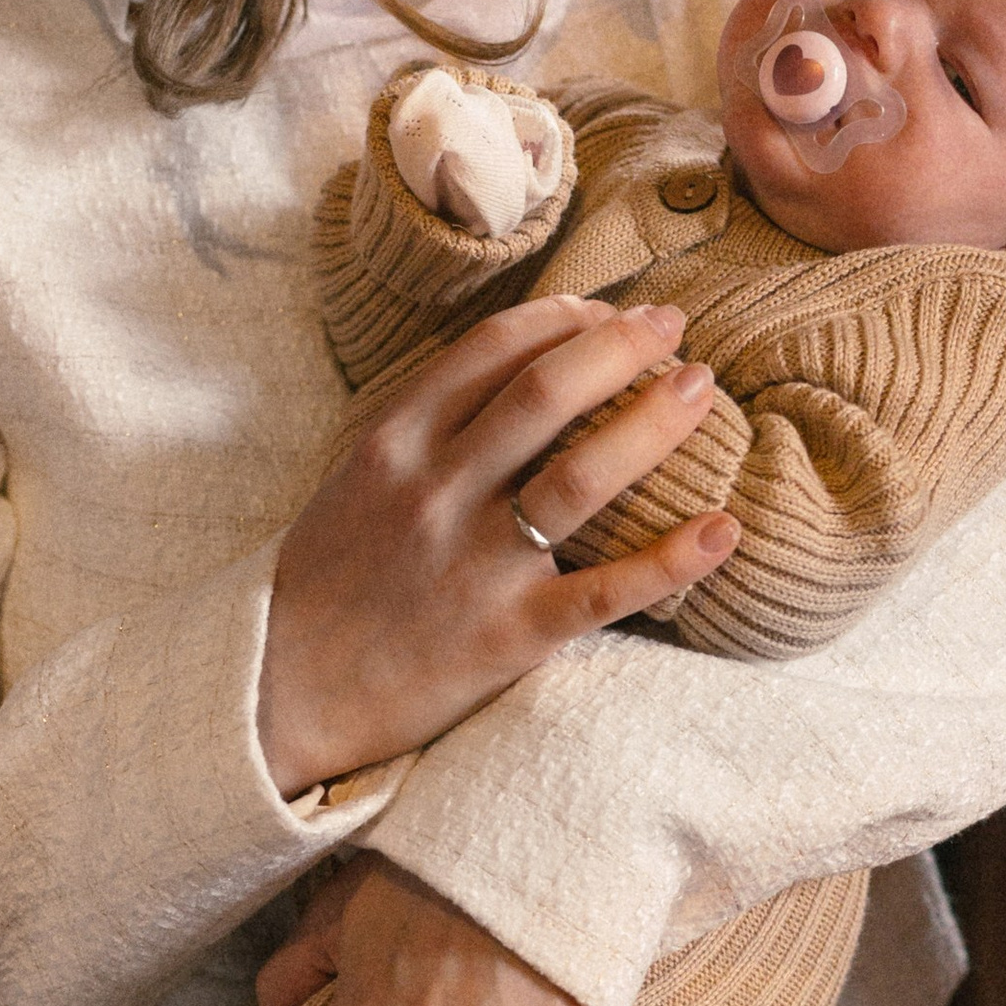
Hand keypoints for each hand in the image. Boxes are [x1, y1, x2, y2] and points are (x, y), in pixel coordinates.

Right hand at [259, 296, 738, 795]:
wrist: (283, 694)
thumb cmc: (329, 581)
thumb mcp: (356, 479)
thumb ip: (426, 426)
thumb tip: (516, 367)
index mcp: (395, 444)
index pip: (492, 352)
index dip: (564, 321)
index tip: (611, 311)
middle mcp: (436, 493)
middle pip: (545, 394)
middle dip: (620, 348)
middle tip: (676, 326)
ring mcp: (475, 564)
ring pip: (581, 475)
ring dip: (651, 424)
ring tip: (701, 388)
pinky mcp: (509, 635)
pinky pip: (604, 590)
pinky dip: (671, 559)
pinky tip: (723, 529)